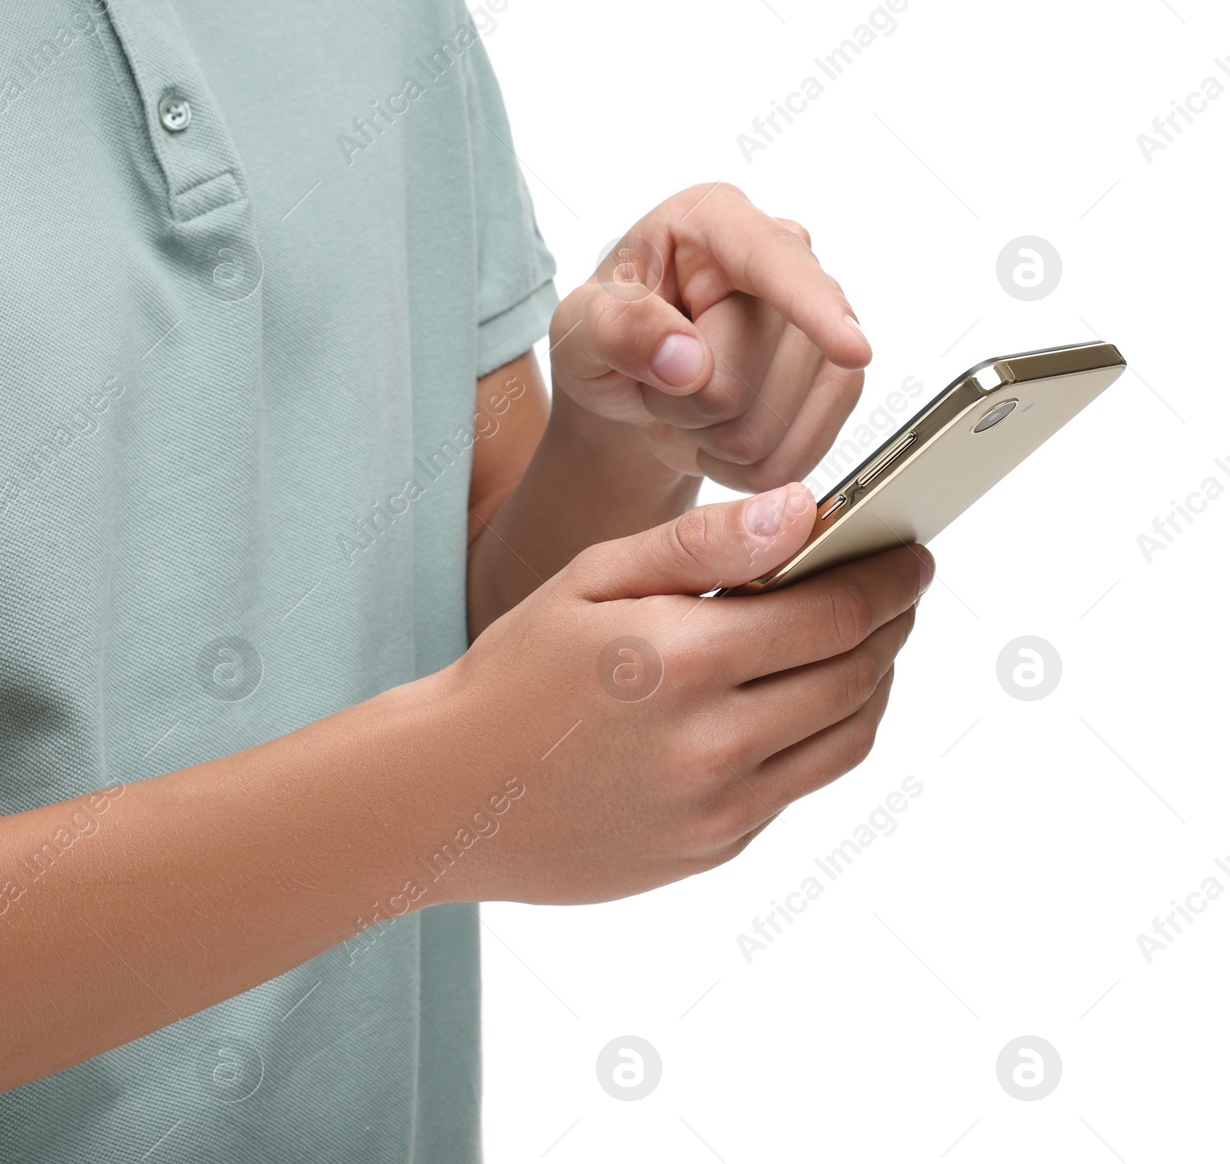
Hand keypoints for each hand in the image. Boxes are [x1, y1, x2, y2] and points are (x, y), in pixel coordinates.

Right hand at [422, 482, 929, 905]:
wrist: (448, 794)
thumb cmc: (514, 673)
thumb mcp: (590, 580)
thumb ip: (701, 543)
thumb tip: (801, 512)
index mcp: (685, 660)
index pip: (833, 613)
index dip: (889, 579)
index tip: (913, 552)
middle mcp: (715, 744)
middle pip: (856, 677)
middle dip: (892, 625)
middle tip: (900, 591)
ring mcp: (719, 809)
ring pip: (845, 741)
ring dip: (873, 685)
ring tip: (866, 644)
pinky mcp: (713, 849)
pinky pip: (798, 786)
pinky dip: (820, 736)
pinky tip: (800, 701)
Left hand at [549, 182, 870, 491]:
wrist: (630, 393)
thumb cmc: (605, 342)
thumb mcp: (578, 329)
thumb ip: (614, 330)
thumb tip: (685, 360)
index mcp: (712, 218)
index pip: (770, 260)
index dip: (811, 306)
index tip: (850, 349)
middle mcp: (779, 255)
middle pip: (750, 367)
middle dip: (688, 400)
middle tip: (658, 383)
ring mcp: (818, 320)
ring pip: (774, 420)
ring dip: (713, 436)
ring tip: (686, 404)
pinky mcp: (836, 380)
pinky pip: (802, 452)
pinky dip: (748, 468)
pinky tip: (718, 439)